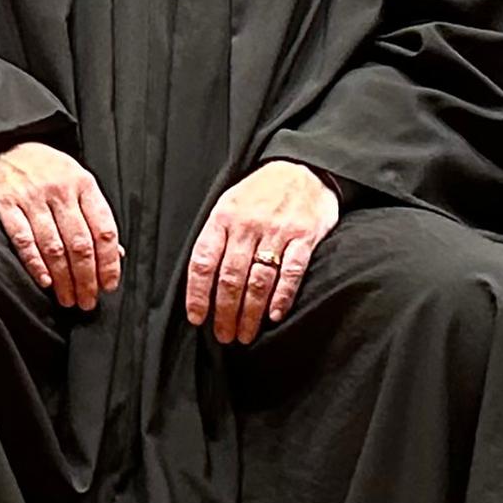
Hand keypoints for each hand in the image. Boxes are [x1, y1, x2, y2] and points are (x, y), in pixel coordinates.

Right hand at [0, 141, 122, 309]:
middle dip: (86, 279)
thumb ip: (93, 216)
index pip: (104, 230)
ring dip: (63, 279)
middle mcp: (60, 189)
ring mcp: (31, 196)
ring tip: (68, 299)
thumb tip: (116, 253)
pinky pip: (23, 239)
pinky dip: (35, 264)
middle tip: (87, 301)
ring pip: (54, 246)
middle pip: (80, 244)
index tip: (109, 285)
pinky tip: (44, 281)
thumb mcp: (75, 181)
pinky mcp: (5, 203)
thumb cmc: (43, 169)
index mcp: (83, 184)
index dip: (109, 263)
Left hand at [185, 160, 342, 343]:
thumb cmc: (261, 192)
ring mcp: (277, 231)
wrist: (303, 167)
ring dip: (250, 312)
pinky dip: (282, 297)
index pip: (203, 261)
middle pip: (230, 277)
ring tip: (245, 334)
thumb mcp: (230, 202)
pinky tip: (274, 316)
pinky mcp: (305, 236)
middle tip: (224, 335)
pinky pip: (291, 273)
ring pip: (258, 280)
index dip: (198, 294)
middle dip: (224, 312)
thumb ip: (217, 236)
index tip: (197, 318)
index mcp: (223, 216)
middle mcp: (248, 224)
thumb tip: (202, 280)